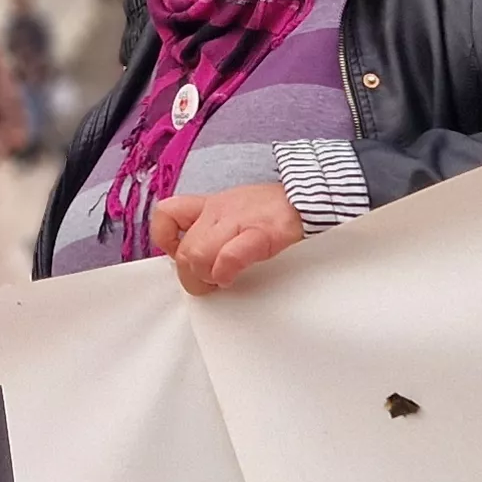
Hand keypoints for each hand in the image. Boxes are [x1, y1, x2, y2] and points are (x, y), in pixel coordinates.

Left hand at [147, 184, 307, 294]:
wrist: (314, 198)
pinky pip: (230, 255)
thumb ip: (215, 230)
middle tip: (210, 283)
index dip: (167, 241)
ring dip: (207, 276)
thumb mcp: (237, 212)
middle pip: (184, 249)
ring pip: (198, 254)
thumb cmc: (277, 211)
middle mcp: (219, 211)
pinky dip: (226, 271)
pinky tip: (234, 276)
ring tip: (224, 280)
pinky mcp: (262, 234)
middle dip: (192, 275)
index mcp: (212, 205)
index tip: (182, 257)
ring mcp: (239, 221)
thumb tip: (199, 262)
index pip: (167, 214)